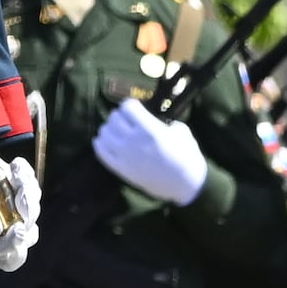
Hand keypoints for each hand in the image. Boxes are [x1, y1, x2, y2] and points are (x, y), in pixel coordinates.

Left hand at [94, 101, 210, 207]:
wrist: (185, 183)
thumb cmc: (186, 155)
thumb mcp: (180, 130)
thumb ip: (163, 121)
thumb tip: (152, 116)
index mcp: (149, 130)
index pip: (127, 107)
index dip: (131, 104)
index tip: (135, 107)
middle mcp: (134, 141)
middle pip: (114, 118)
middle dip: (120, 115)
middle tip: (126, 118)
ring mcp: (125, 156)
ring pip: (104, 133)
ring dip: (109, 127)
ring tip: (116, 129)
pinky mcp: (120, 169)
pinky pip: (101, 152)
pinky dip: (100, 143)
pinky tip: (104, 140)